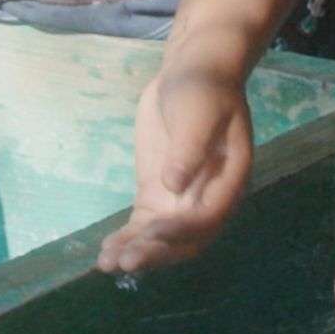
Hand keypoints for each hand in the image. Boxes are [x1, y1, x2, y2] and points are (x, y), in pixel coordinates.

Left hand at [97, 69, 253, 276]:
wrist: (192, 69)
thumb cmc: (203, 87)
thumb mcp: (199, 111)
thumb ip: (189, 147)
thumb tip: (175, 185)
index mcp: (229, 179)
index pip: (207, 217)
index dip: (180, 229)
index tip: (150, 231)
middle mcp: (208, 197)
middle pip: (185, 239)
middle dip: (156, 253)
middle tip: (125, 262)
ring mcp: (182, 198)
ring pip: (163, 238)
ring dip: (138, 252)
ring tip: (107, 264)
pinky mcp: (159, 193)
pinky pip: (145, 225)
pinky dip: (128, 239)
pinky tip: (106, 252)